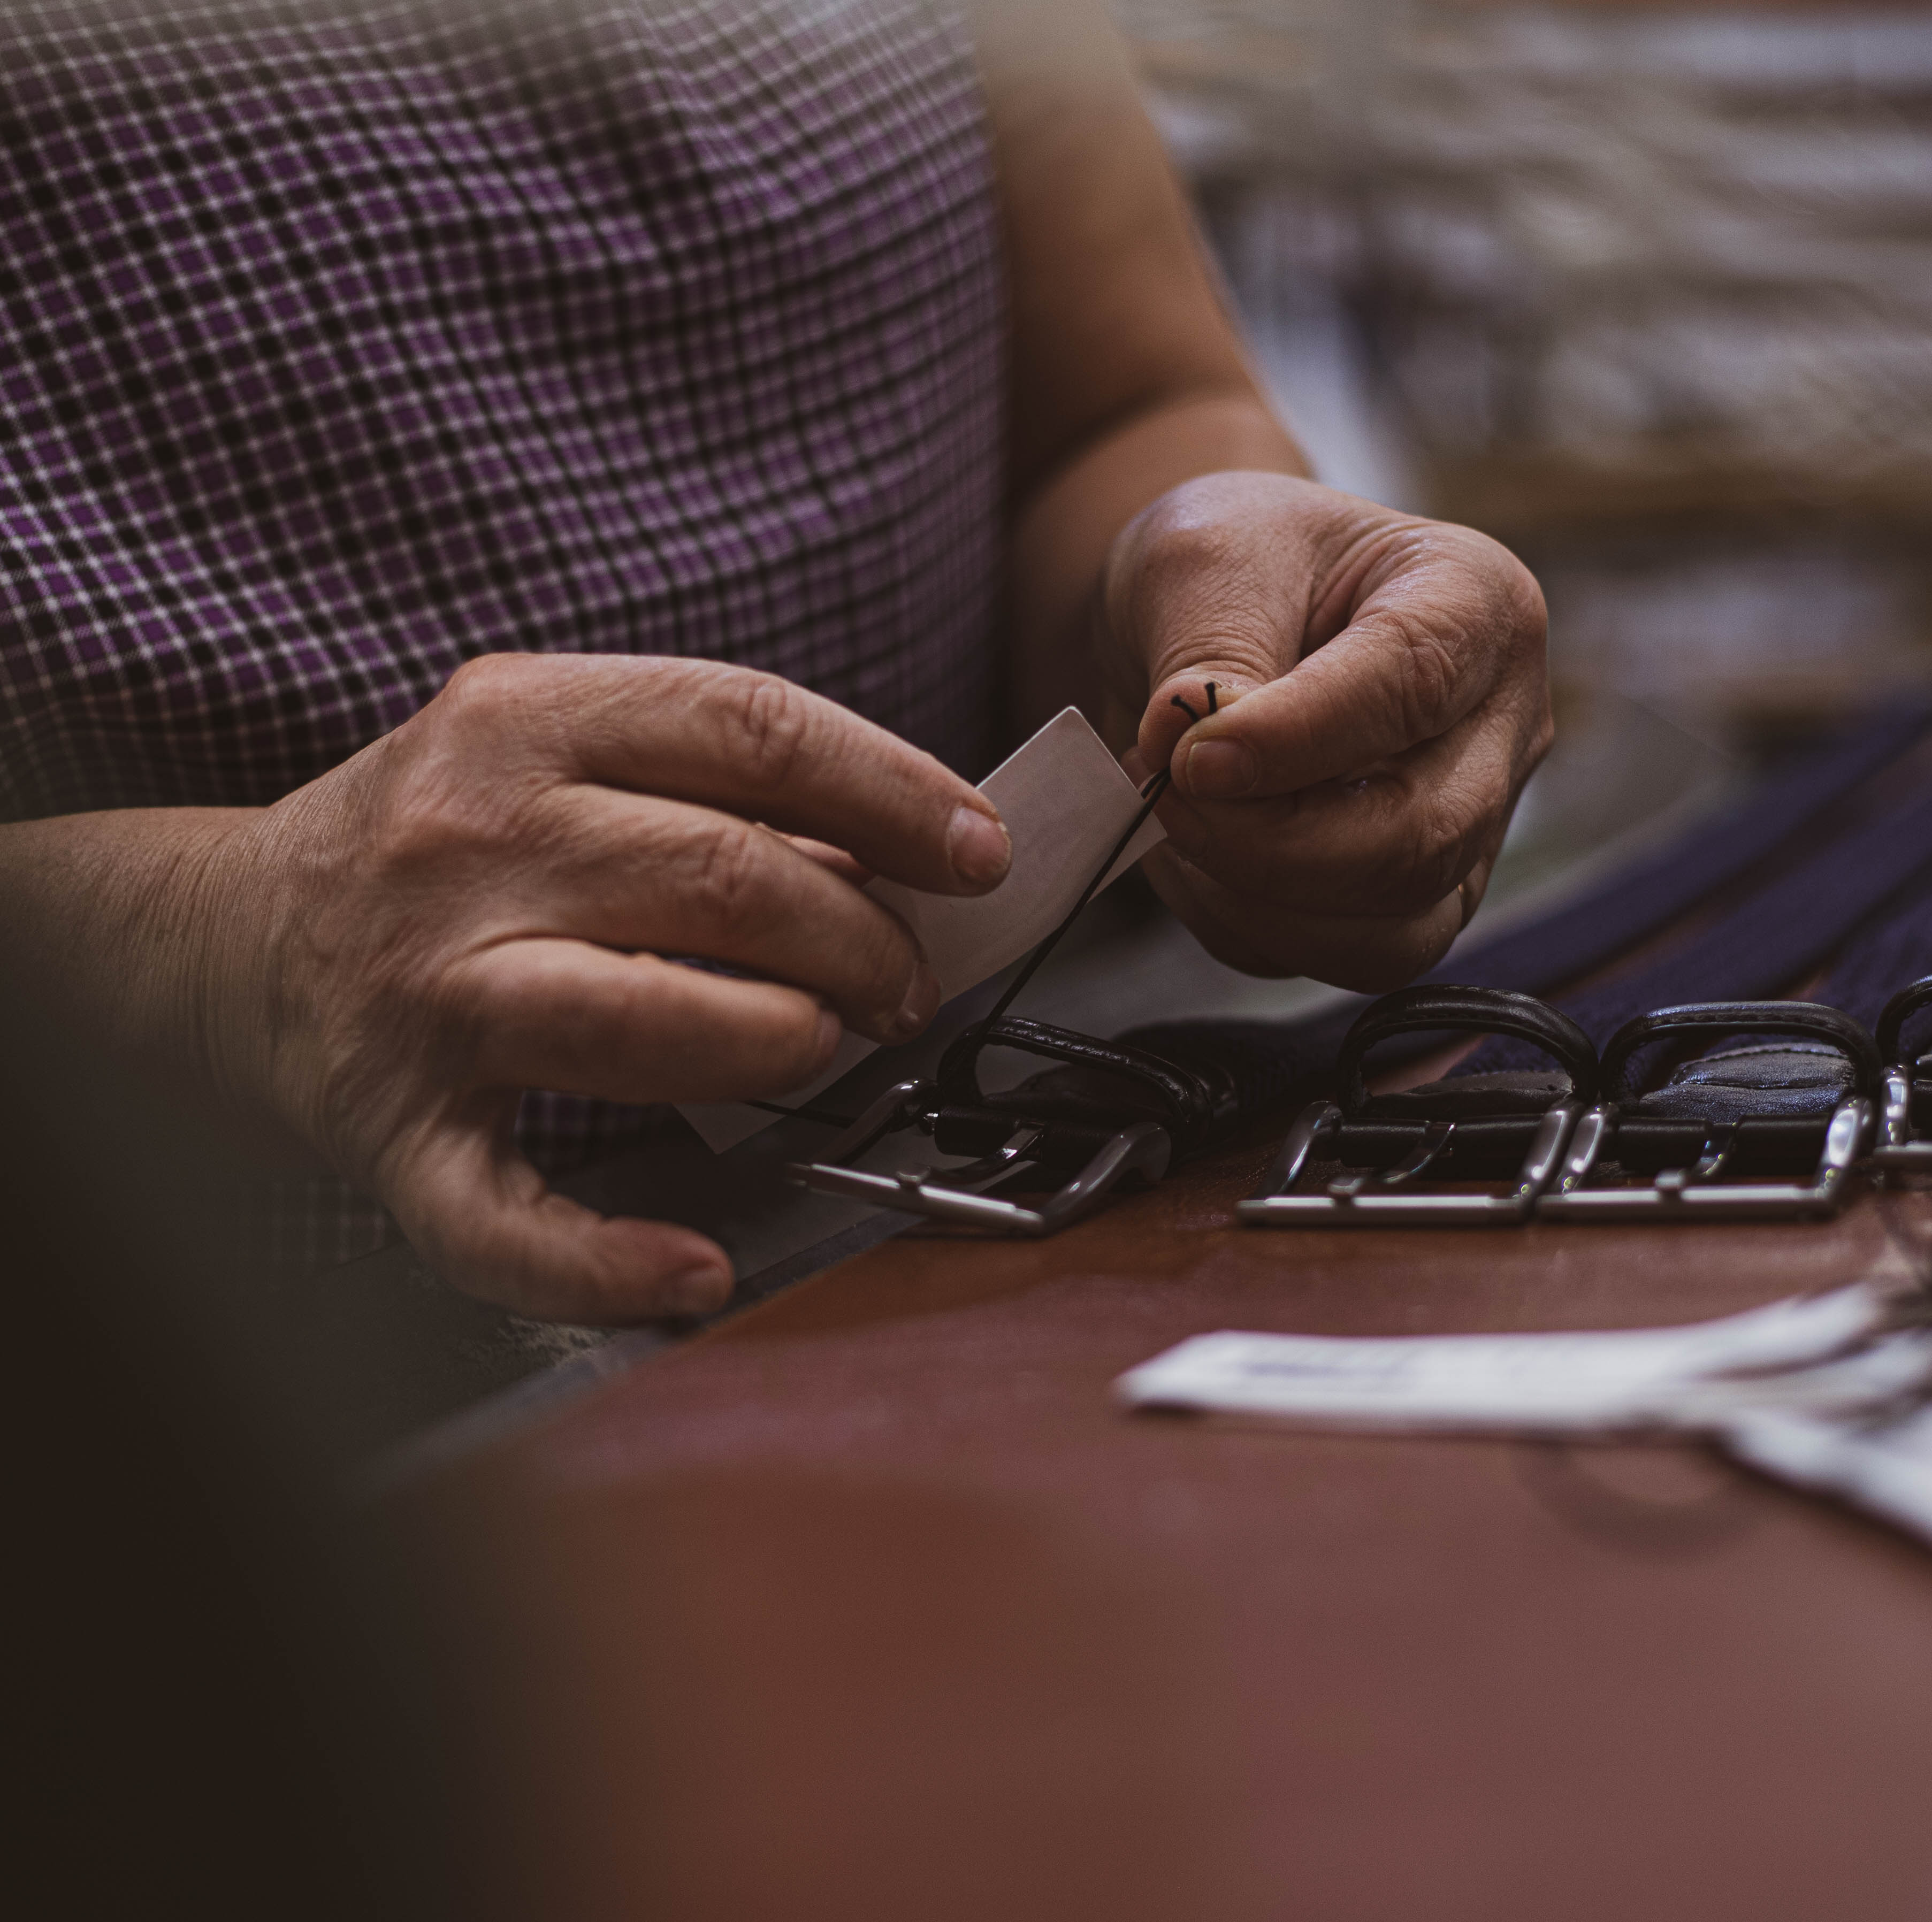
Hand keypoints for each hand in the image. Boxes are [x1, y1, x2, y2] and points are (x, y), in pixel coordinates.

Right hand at [179, 655, 1009, 1320]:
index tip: (979, 853)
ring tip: (826, 1050)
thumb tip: (908, 855)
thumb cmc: (436, 850)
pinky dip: (610, 1260)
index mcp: (524, 721)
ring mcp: (425, 988)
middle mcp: (467, 842)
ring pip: (644, 1017)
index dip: (896, 791)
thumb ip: (716, 788)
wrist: (216, 942)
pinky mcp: (390, 1128)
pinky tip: (695, 1268)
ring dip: (779, 1042)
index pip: (753, 726)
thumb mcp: (553, 760)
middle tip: (905, 985)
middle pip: (728, 878)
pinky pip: (507, 1219)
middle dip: (863, 941)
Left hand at [1099, 473, 1551, 990]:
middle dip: (1272, 843)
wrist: (1209, 614)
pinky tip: (1193, 851)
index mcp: (1479, 606)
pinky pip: (1332, 958)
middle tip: (1165, 793)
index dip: (1297, 739)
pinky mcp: (1412, 905)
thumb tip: (1192, 748)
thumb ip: (1206, 651)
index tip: (1190, 752)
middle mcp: (1500, 731)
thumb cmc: (1232, 564)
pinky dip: (1240, 921)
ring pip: (1392, 932)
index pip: (1414, 688)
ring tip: (1170, 815)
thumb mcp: (1202, 557)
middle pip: (1420, 837)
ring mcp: (1467, 831)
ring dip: (1253, 897)